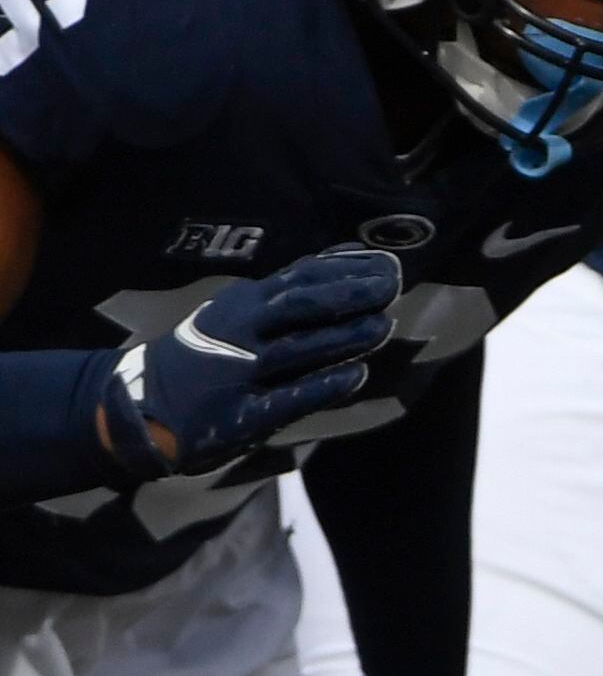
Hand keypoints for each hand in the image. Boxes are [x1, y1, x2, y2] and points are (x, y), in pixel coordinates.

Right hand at [92, 248, 401, 481]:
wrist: (139, 407)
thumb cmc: (202, 359)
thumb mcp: (235, 319)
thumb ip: (285, 300)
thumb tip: (345, 266)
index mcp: (243, 305)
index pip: (299, 279)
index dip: (344, 269)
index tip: (385, 262)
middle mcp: (241, 331)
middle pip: (301, 306)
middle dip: (348, 293)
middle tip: (391, 285)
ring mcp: (241, 371)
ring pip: (301, 348)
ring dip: (345, 336)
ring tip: (383, 325)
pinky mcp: (244, 413)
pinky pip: (290, 397)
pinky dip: (324, 385)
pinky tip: (357, 376)